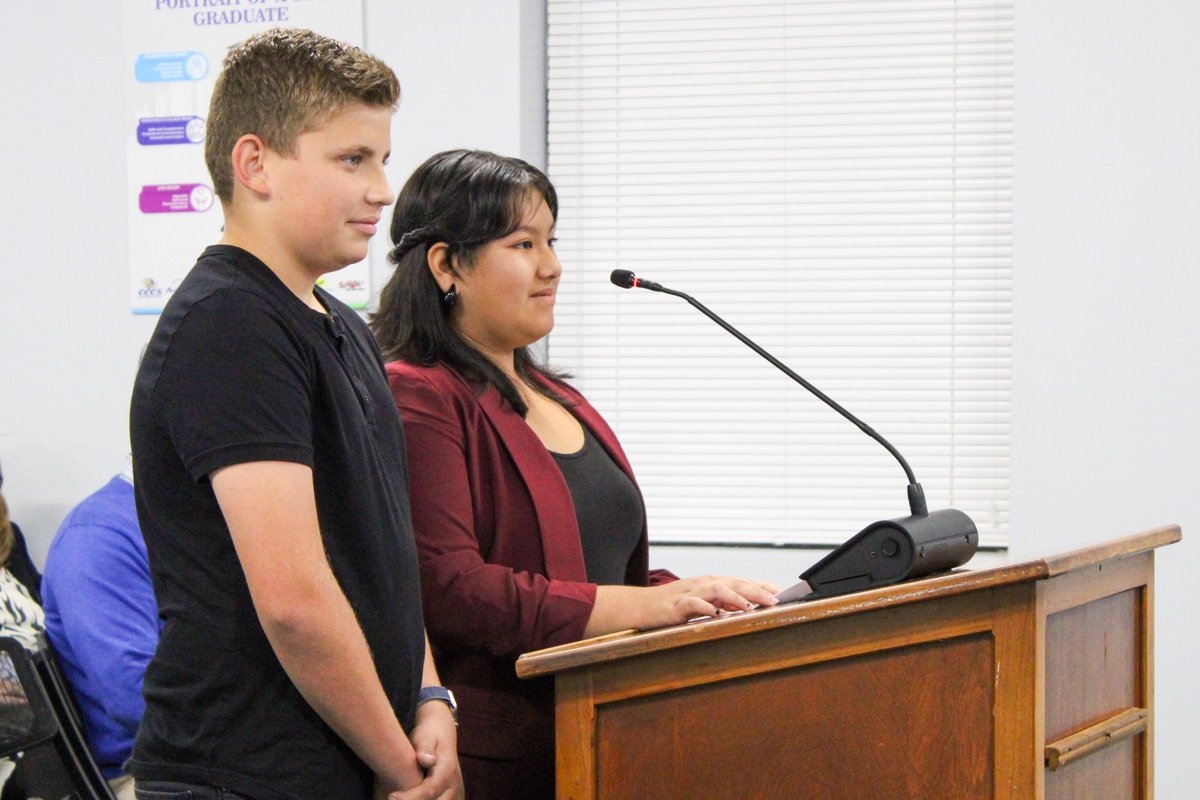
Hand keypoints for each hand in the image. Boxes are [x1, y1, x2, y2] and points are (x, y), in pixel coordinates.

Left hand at [385, 701, 463, 799]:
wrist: (442, 734)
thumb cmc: (429, 735)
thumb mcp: (425, 736)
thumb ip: (425, 748)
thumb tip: (426, 760)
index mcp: (448, 770)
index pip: (430, 790)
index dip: (410, 798)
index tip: (391, 797)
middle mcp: (454, 785)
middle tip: (392, 799)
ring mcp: (455, 793)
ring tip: (399, 798)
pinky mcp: (452, 798)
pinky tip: (409, 797)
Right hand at [636, 575, 780, 628]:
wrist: (641, 606)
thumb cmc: (672, 605)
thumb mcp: (702, 602)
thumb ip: (723, 603)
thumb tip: (747, 607)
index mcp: (711, 583)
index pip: (741, 581)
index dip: (761, 585)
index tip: (781, 592)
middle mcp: (703, 583)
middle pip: (734, 582)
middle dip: (756, 591)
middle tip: (774, 600)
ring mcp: (690, 592)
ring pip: (717, 589)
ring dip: (735, 597)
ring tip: (750, 607)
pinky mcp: (676, 604)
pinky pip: (693, 604)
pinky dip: (706, 607)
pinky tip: (717, 614)